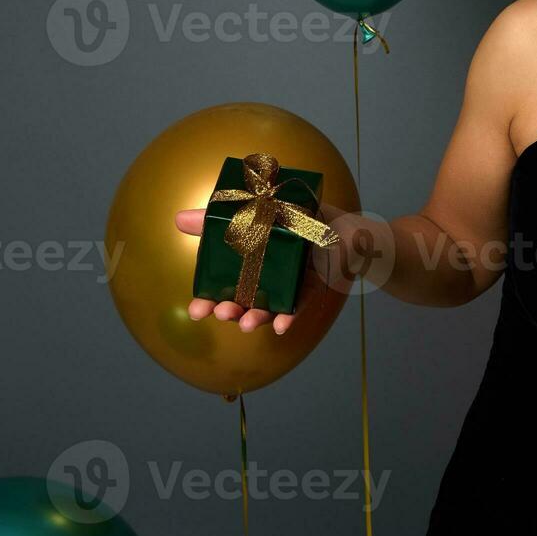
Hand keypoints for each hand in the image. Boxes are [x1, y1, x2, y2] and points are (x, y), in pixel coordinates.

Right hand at [174, 202, 381, 334]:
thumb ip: (225, 217)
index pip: (224, 278)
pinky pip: (297, 306)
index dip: (207, 295)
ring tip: (244, 323)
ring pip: (266, 305)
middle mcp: (268, 273)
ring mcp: (289, 283)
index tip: (194, 309)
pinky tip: (280, 326)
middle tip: (215, 314)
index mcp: (252, 255)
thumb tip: (179, 220)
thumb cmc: (309, 219)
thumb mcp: (266, 209)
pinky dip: (288, 317)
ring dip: (253, 316)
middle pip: (242, 296)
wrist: (357, 232)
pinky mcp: (312, 289)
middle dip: (226, 309)